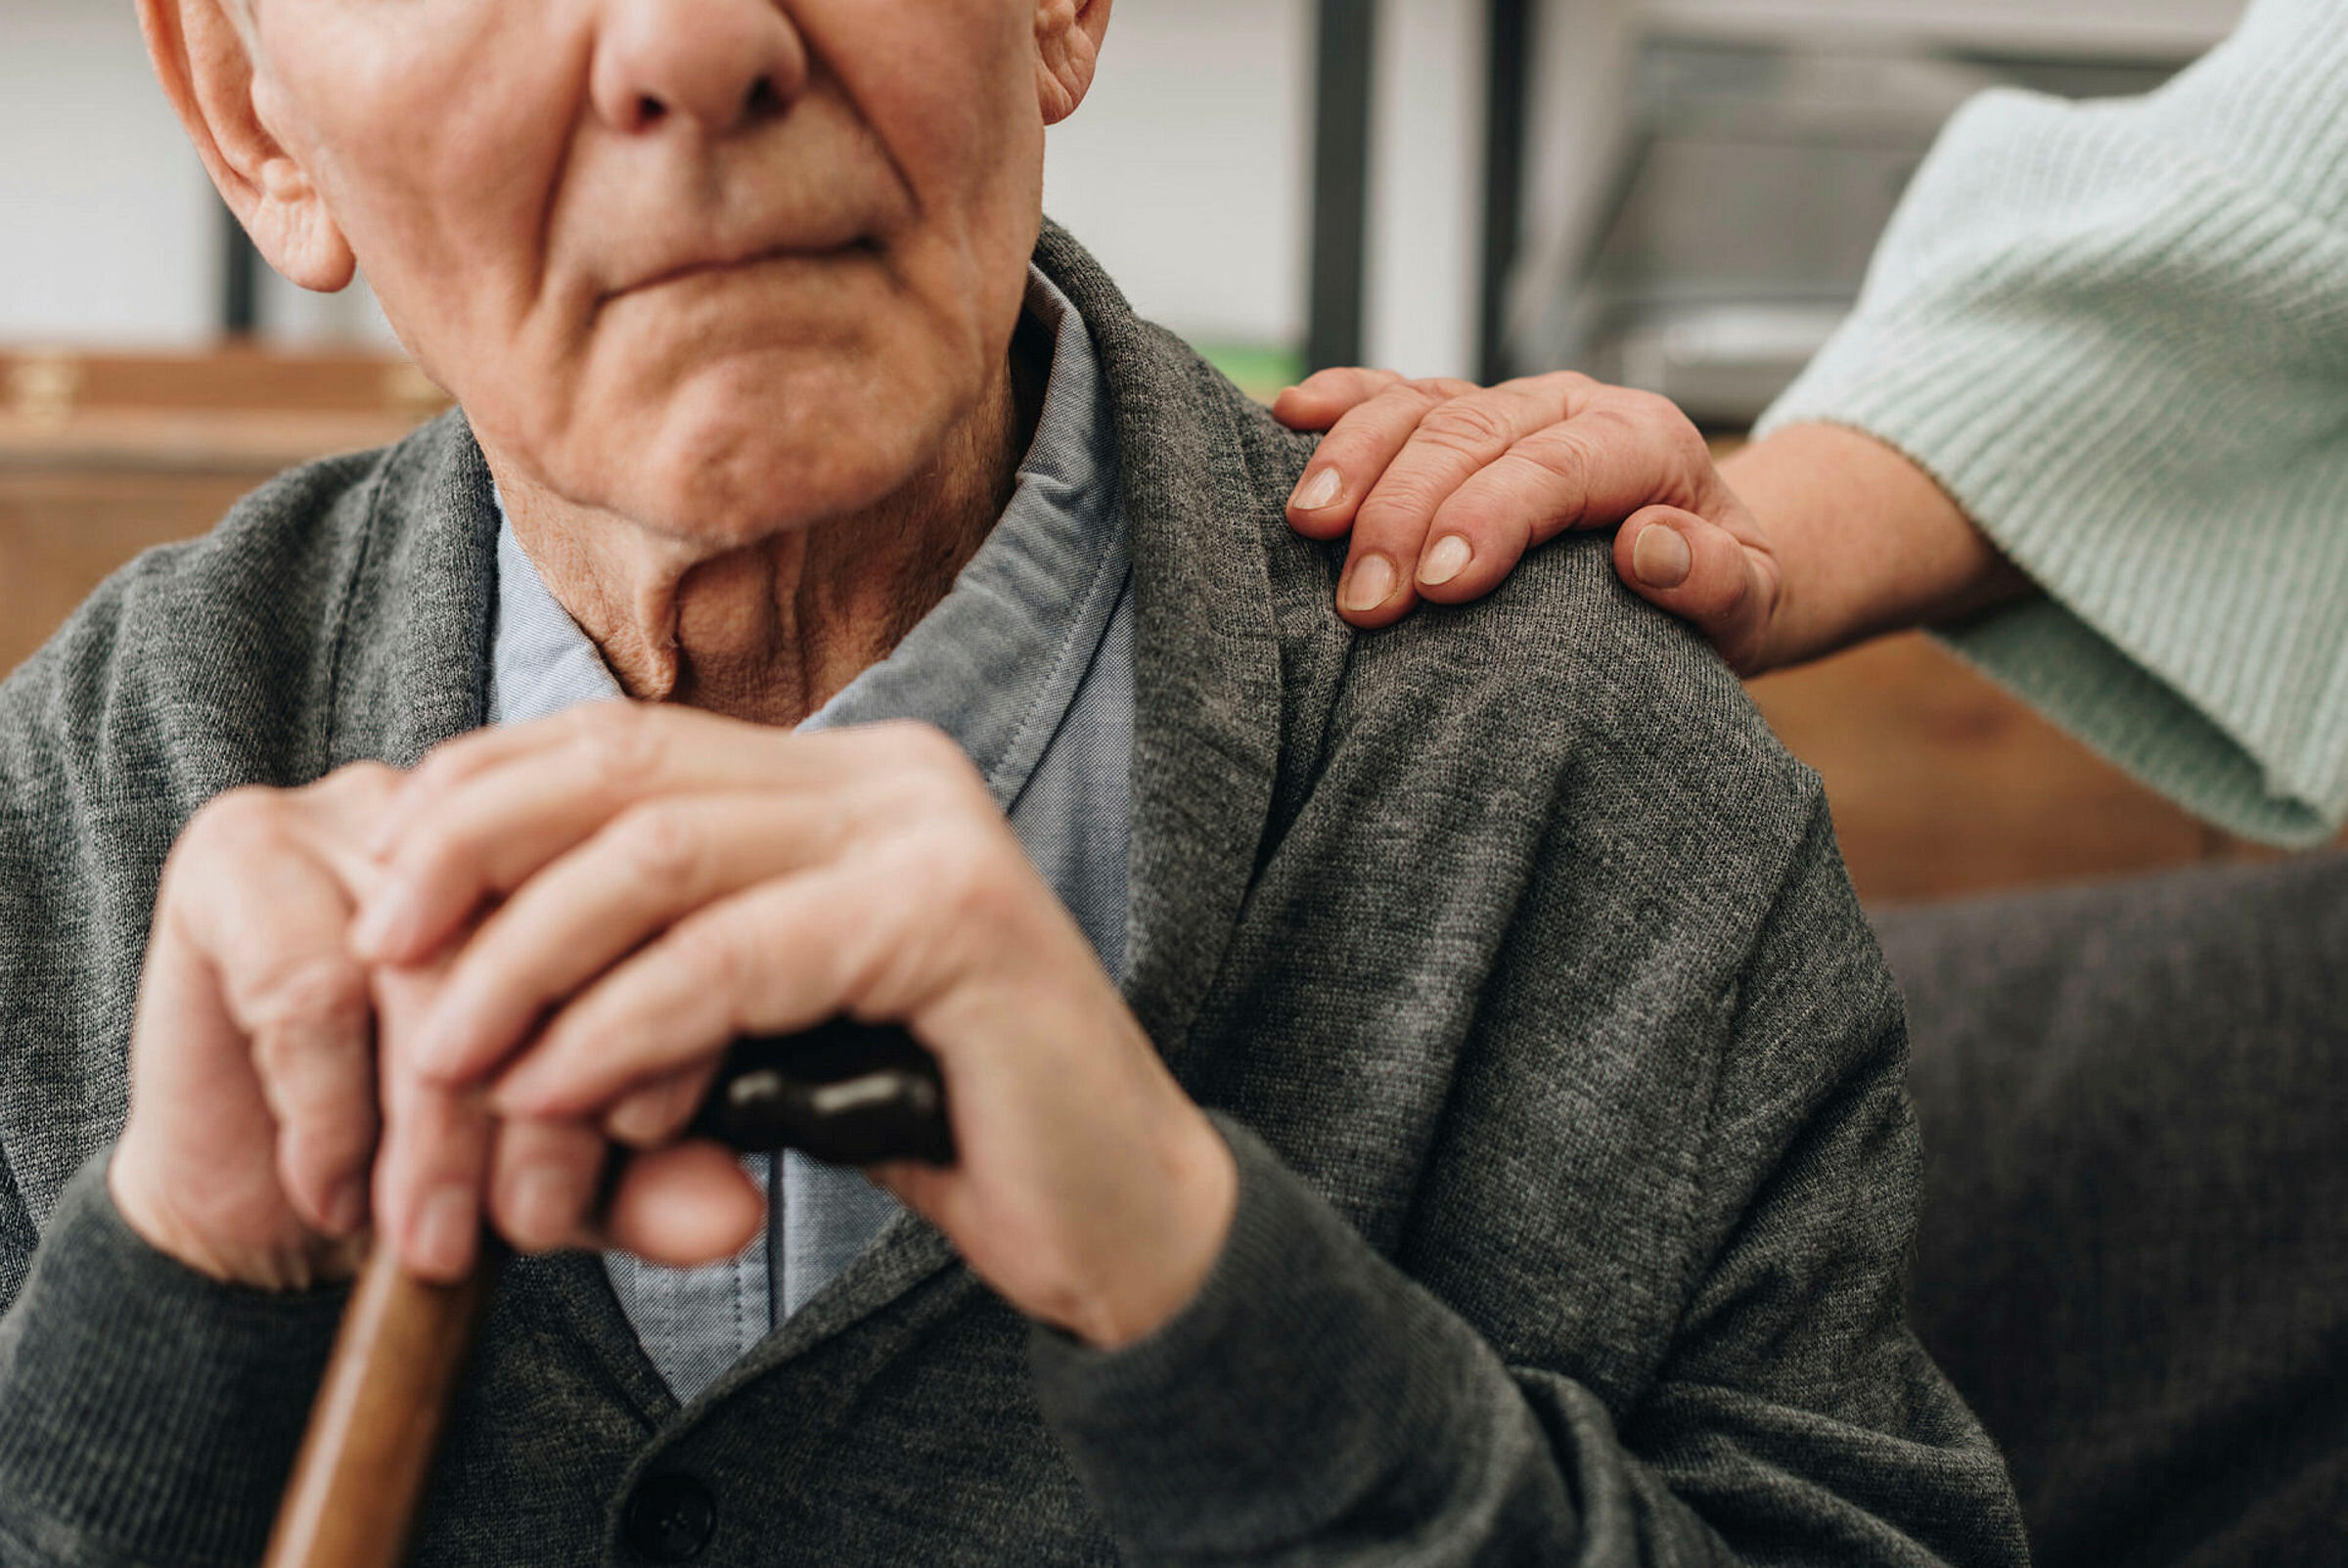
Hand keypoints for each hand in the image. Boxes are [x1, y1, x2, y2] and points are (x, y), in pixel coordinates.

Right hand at [110, 764, 612, 1289]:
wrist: (268, 1200)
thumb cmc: (439, 1152)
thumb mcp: (577, 1174)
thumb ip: (657, 1181)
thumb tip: (735, 1214)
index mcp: (593, 843)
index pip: (648, 918)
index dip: (640, 1050)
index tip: (622, 1167)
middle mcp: (490, 807)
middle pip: (542, 942)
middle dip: (536, 1111)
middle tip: (525, 1227)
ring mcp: (359, 810)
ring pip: (430, 973)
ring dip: (435, 1131)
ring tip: (432, 1234)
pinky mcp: (238, 850)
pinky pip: (307, 989)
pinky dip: (331, 1114)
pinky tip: (337, 1190)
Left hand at [352, 704, 1236, 1346]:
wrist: (1115, 1216)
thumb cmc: (926, 1122)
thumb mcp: (764, 1017)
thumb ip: (662, 954)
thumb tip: (459, 938)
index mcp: (848, 774)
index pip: (624, 739)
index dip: (482, 799)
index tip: (385, 902)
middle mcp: (892, 772)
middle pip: (625, 769)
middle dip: (473, 858)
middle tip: (384, 966)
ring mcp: (932, 833)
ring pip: (663, 852)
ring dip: (527, 961)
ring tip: (453, 1060)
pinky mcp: (957, 919)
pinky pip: (736, 956)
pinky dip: (623, 1026)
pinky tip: (563, 1092)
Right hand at [1274, 369, 1785, 672]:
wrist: (1709, 556)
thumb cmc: (1718, 590)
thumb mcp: (1751, 605)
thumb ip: (1716, 581)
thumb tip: (1648, 547)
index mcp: (1645, 442)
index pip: (1558, 465)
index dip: (1492, 515)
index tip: (1440, 586)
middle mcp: (1569, 407)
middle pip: (1471, 434)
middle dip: (1405, 511)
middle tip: (1364, 602)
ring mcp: (1506, 408)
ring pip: (1419, 405)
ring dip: (1355, 460)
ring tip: (1308, 526)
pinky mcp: (1458, 421)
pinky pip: (1391, 394)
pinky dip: (1338, 403)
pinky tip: (1286, 419)